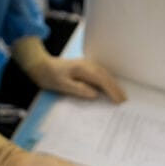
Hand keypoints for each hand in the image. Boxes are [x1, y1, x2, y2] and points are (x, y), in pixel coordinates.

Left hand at [11, 37, 126, 101]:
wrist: (39, 65)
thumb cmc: (49, 76)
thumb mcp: (61, 85)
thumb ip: (78, 89)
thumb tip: (94, 94)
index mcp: (82, 69)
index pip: (102, 80)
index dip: (112, 90)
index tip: (119, 101)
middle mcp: (87, 65)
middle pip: (106, 76)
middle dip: (116, 88)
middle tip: (125, 101)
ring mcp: (86, 65)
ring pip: (104, 74)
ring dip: (113, 84)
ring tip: (120, 95)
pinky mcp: (84, 67)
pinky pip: (100, 74)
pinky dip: (107, 80)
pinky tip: (109, 87)